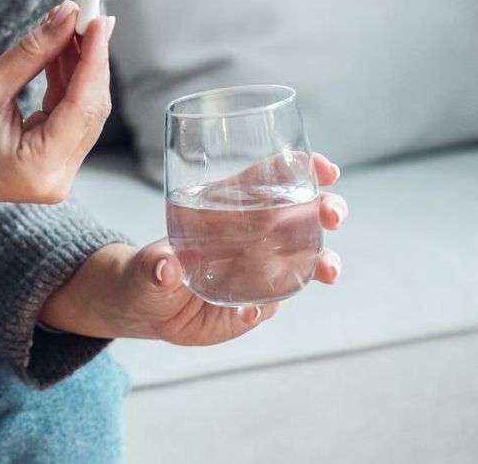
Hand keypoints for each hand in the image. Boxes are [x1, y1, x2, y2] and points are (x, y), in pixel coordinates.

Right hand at [0, 0, 114, 205]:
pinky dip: (65, 82)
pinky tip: (60, 49)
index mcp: (39, 168)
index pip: (83, 104)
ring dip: (78, 66)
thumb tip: (68, 15)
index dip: (94, 56)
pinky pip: (66, 116)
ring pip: (81, 110)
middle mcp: (55, 179)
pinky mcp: (46, 162)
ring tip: (71, 22)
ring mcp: (53, 173)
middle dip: (89, 57)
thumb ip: (32, 52)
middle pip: (89, 108)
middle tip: (88, 11)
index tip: (97, 15)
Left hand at [40, 153, 347, 343]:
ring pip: (305, 258)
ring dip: (324, 260)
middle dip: (325, 208)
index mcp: (228, 207)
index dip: (300, 167)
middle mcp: (253, 234)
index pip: (271, 177)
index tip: (324, 168)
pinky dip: (267, 305)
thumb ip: (154, 267)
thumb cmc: (146, 272)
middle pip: (300, 213)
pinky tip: (249, 311)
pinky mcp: (259, 300)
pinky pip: (274, 300)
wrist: (148, 309)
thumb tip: (164, 266)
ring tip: (329, 271)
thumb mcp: (144, 268)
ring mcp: (261, 268)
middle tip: (333, 213)